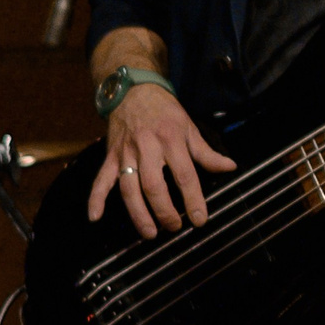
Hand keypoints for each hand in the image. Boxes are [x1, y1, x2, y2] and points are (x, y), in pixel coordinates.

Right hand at [88, 82, 236, 238]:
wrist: (134, 91)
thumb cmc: (165, 112)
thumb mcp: (189, 127)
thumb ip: (207, 152)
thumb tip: (230, 168)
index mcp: (171, 140)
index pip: (185, 175)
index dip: (193, 199)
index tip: (200, 220)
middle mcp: (147, 148)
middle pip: (154, 185)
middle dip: (164, 210)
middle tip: (174, 227)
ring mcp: (126, 154)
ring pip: (129, 187)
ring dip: (138, 213)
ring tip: (149, 233)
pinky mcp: (110, 157)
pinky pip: (101, 179)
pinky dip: (95, 198)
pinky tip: (94, 217)